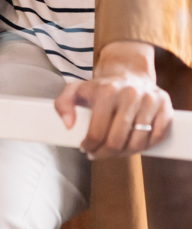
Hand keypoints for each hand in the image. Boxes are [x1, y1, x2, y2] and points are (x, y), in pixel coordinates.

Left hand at [54, 40, 172, 158]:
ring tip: (115, 151)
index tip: (86, 149)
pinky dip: (146, 146)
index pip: (97, 132)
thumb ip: (62, 105)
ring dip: (125, 153)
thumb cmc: (100, 88)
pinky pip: (157, 137)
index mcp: (107, 92)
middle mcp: (130, 94)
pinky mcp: (165, 107)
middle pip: (117, 141)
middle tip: (99, 153)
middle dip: (105, 153)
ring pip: (138, 143)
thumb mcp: (75, 91)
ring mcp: (150, 100)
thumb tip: (68, 125)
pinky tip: (133, 144)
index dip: (90, 146)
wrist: (129, 75)